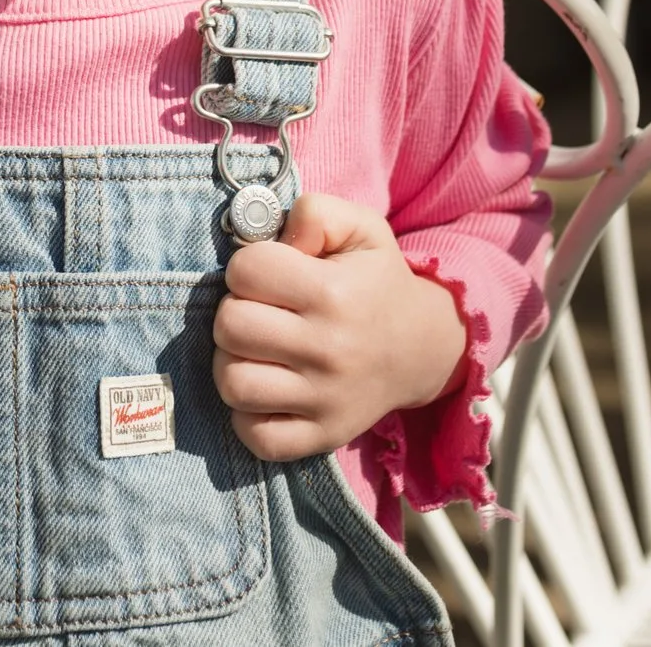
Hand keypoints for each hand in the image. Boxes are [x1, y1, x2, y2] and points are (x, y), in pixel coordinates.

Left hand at [211, 193, 468, 462]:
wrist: (420, 349)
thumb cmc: (375, 281)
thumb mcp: (360, 229)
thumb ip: (315, 212)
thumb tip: (278, 233)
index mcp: (332, 293)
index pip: (246, 270)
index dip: (248, 266)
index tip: (267, 274)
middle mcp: (328, 349)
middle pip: (230, 327)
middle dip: (234, 311)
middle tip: (259, 312)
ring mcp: (324, 400)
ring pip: (234, 384)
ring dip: (234, 363)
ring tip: (256, 351)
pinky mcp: (321, 437)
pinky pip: (256, 436)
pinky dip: (247, 415)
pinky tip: (265, 390)